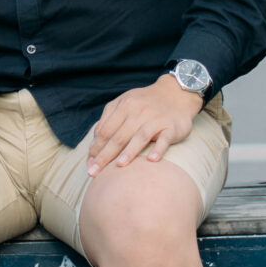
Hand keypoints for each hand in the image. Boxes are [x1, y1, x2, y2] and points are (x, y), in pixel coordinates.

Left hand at [87, 74, 204, 176]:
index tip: (89, 164)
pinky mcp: (171, 127)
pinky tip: (151, 160)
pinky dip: (158, 149)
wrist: (176, 93)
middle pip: (119, 136)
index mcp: (124, 106)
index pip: (105, 130)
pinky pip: (164, 139)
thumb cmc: (145, 103)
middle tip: (94, 173)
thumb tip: (95, 142)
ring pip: (140, 137)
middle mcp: (138, 112)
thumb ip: (109, 119)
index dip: (95, 148)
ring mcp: (155, 119)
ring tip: (119, 166)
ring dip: (129, 152)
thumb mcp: (125, 103)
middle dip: (105, 156)